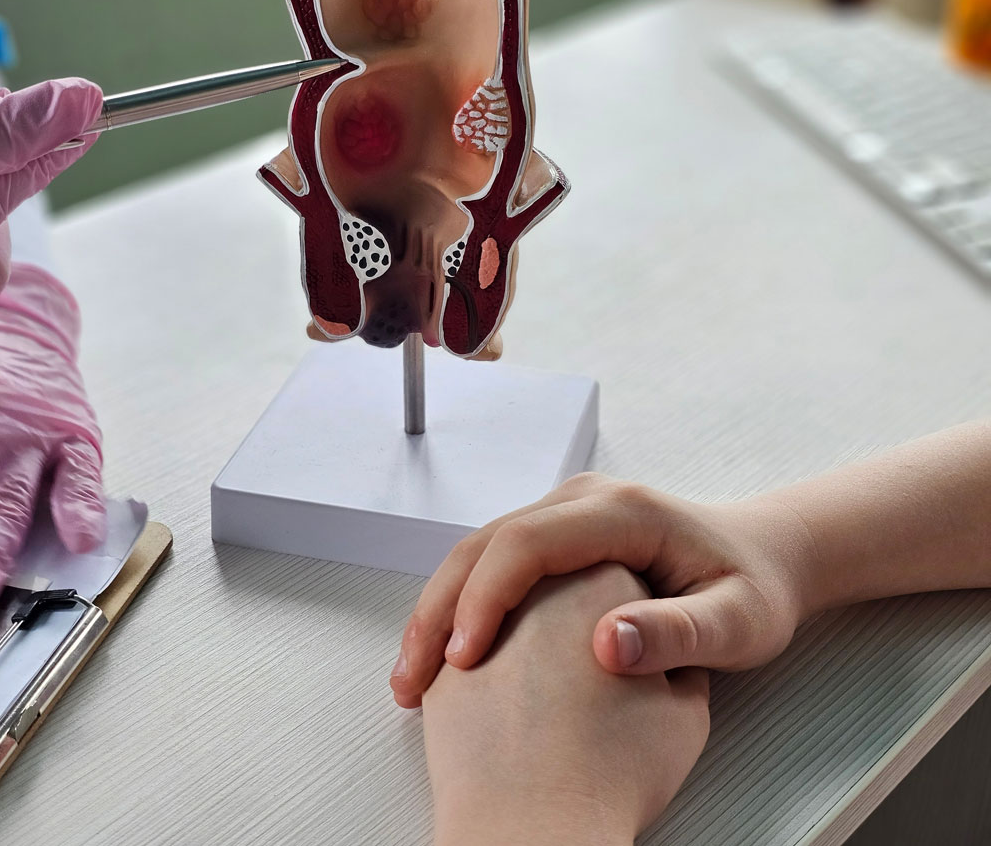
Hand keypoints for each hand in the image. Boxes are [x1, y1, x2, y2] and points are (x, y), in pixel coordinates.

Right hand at [391, 472, 814, 706]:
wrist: (764, 557)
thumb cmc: (756, 588)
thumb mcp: (739, 622)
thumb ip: (679, 633)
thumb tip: (607, 644)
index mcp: (623, 512)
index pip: (528, 544)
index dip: (485, 600)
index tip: (464, 661)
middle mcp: (584, 500)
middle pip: (486, 543)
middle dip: (441, 610)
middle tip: (413, 678)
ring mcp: (566, 513)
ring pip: (477, 552)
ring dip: (439, 611)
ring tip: (413, 675)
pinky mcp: (556, 535)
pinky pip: (491, 564)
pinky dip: (459, 608)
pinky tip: (444, 655)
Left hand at [424, 564, 708, 845]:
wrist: (535, 820)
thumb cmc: (609, 771)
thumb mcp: (683, 711)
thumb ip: (674, 660)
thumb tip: (666, 657)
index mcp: (605, 576)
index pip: (619, 572)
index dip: (629, 610)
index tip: (631, 647)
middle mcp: (537, 586)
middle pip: (553, 583)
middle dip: (569, 619)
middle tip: (588, 672)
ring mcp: (481, 618)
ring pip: (503, 617)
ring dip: (518, 640)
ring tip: (548, 699)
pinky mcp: (441, 658)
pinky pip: (464, 653)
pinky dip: (481, 673)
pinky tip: (505, 712)